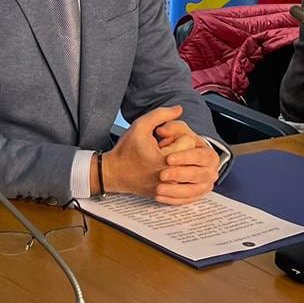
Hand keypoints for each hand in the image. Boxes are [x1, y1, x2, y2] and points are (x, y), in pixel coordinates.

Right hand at [101, 106, 218, 203]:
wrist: (112, 173)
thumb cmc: (125, 151)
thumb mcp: (140, 126)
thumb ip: (161, 114)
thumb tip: (179, 109)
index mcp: (164, 159)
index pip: (189, 142)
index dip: (177, 136)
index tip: (164, 139)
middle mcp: (169, 176)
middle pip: (191, 157)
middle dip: (180, 149)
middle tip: (165, 149)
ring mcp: (168, 187)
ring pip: (187, 170)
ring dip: (179, 162)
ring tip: (165, 159)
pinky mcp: (165, 193)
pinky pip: (181, 181)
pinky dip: (175, 173)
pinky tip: (163, 168)